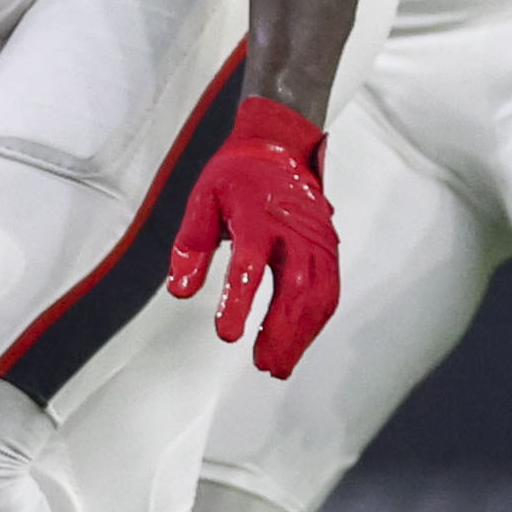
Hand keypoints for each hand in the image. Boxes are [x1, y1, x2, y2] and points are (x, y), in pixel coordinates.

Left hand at [169, 92, 342, 373]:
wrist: (281, 146)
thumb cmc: (239, 174)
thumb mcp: (204, 199)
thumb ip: (191, 244)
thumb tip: (181, 290)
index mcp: (258, 216)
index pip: (250, 263)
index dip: (240, 301)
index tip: (228, 334)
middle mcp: (294, 231)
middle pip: (296, 288)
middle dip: (281, 331)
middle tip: (263, 364)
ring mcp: (317, 240)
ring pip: (319, 295)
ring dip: (302, 335)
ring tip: (278, 365)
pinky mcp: (329, 248)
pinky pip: (330, 290)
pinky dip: (317, 322)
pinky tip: (300, 343)